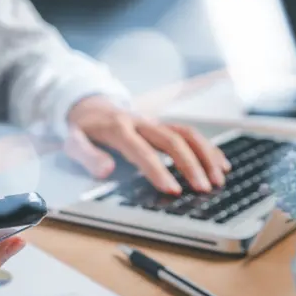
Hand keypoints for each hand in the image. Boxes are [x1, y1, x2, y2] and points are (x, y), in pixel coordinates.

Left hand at [65, 96, 230, 193]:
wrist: (89, 106)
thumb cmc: (82, 130)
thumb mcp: (73, 142)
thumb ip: (87, 156)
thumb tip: (105, 171)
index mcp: (118, 128)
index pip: (142, 150)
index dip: (158, 170)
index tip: (173, 190)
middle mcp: (141, 122)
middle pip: (172, 140)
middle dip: (191, 165)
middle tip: (204, 189)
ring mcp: (155, 122)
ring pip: (187, 134)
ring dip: (205, 156)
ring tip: (219, 180)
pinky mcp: (163, 125)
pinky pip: (190, 133)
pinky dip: (208, 148)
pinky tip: (222, 165)